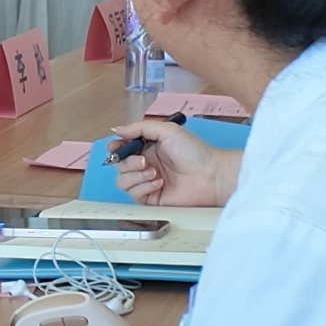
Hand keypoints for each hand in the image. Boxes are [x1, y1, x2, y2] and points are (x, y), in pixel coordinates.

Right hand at [108, 121, 241, 206]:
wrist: (211, 175)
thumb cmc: (195, 152)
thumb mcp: (167, 131)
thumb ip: (139, 127)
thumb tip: (117, 130)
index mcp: (148, 147)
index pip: (122, 148)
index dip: (115, 148)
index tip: (115, 147)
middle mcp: (146, 164)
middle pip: (119, 165)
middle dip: (128, 162)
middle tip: (144, 160)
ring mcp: (148, 181)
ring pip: (123, 181)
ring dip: (135, 175)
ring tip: (154, 172)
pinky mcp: (152, 198)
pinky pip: (134, 194)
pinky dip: (144, 187)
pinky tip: (159, 182)